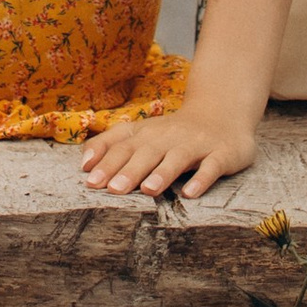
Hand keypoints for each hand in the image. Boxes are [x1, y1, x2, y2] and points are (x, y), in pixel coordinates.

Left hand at [80, 96, 258, 203]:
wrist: (222, 114)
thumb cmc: (173, 132)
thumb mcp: (142, 133)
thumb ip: (111, 144)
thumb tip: (83, 163)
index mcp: (148, 133)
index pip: (124, 146)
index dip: (107, 162)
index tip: (90, 181)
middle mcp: (170, 137)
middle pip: (148, 152)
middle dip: (130, 170)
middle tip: (113, 189)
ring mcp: (196, 145)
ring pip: (178, 158)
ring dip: (163, 173)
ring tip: (148, 189)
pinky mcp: (221, 154)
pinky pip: (212, 167)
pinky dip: (201, 179)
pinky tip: (190, 193)